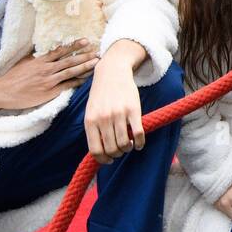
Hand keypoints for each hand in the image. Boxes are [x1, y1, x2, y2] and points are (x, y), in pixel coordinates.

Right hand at [0, 40, 95, 118]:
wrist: (3, 92)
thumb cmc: (12, 78)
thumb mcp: (23, 63)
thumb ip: (36, 58)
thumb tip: (43, 51)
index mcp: (40, 60)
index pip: (61, 51)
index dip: (74, 46)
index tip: (85, 41)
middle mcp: (46, 69)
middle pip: (69, 60)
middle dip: (85, 55)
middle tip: (97, 51)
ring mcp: (49, 81)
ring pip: (70, 72)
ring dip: (84, 67)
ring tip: (96, 62)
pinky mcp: (49, 92)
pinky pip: (67, 86)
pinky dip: (77, 82)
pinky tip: (86, 80)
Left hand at [83, 41, 146, 164]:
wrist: (112, 72)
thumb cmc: (101, 94)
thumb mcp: (91, 111)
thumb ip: (93, 129)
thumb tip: (99, 152)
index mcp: (91, 121)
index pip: (95, 150)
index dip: (103, 160)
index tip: (109, 160)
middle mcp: (103, 119)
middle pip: (111, 149)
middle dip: (117, 154)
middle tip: (121, 150)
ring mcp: (118, 115)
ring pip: (124, 144)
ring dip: (128, 149)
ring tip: (129, 145)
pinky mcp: (133, 110)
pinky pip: (138, 134)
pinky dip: (140, 143)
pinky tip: (139, 143)